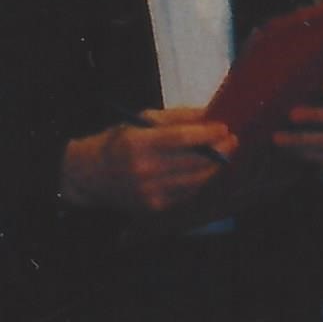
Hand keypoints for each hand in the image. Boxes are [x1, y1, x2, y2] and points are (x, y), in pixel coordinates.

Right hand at [61, 110, 236, 217]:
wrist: (90, 175)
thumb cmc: (120, 142)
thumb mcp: (141, 121)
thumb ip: (177, 117)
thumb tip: (211, 115)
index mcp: (137, 143)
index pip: (182, 138)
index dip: (208, 133)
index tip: (224, 128)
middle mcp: (143, 169)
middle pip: (195, 161)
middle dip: (220, 149)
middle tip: (232, 140)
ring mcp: (149, 191)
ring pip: (197, 179)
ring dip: (215, 166)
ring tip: (223, 154)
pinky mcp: (154, 206)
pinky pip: (188, 192)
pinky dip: (200, 180)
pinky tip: (206, 169)